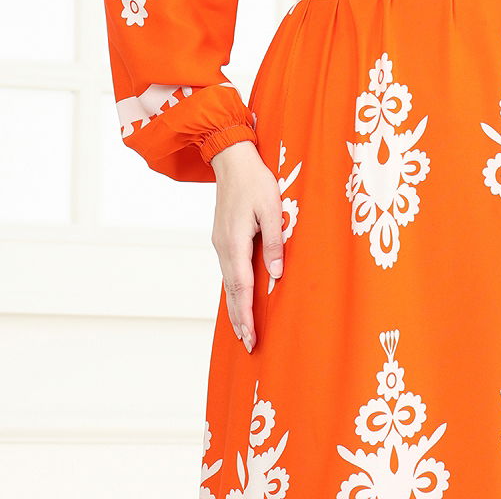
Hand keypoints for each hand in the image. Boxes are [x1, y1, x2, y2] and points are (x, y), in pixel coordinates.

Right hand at [210, 139, 283, 353]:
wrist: (231, 160)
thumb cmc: (256, 181)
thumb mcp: (272, 208)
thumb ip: (275, 241)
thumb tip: (275, 274)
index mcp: (235, 243)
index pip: (242, 288)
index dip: (247, 316)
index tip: (251, 338)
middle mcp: (223, 247)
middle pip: (232, 291)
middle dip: (239, 319)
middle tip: (248, 344)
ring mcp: (220, 243)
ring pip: (227, 282)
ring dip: (235, 306)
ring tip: (243, 329)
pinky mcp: (222, 237)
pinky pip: (227, 270)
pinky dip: (232, 289)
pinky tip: (237, 296)